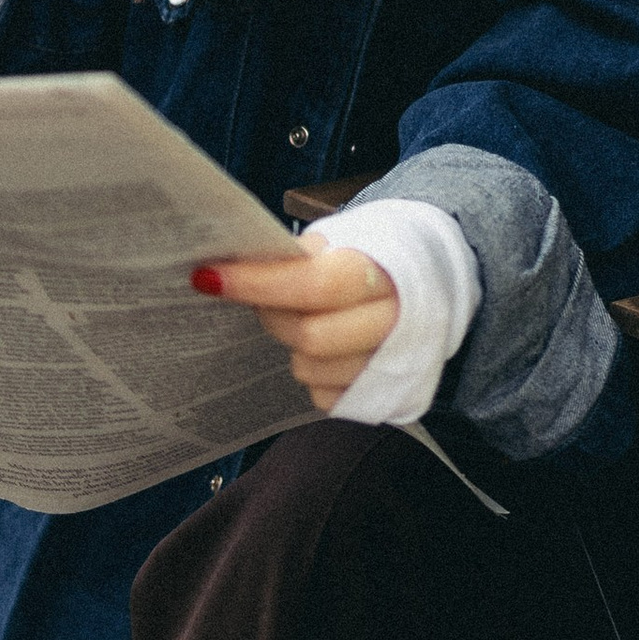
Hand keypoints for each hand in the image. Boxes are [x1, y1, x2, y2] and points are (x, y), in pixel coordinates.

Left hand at [192, 245, 397, 412]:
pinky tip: (324, 346)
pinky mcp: (377, 399)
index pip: (318, 284)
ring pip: (309, 369)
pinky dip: (311, 370)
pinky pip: (320, 394)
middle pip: (310, 336)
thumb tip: (233, 265)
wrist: (428, 287)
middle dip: (270, 315)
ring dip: (291, 344)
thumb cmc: (371, 258)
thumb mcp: (344, 240)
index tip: (210, 277)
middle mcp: (395, 326)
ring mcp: (389, 368)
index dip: (259, 283)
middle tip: (256, 296)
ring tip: (301, 317)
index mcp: (388, 274)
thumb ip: (299, 255)